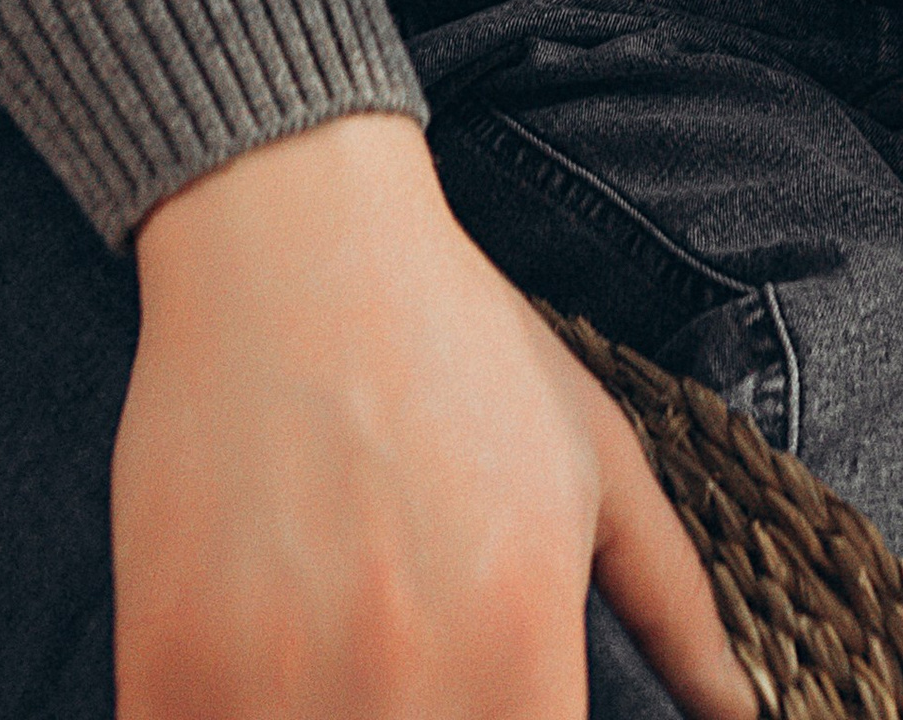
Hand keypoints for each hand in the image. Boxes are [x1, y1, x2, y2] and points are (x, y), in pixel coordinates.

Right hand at [116, 113, 755, 719]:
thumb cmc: (453, 340)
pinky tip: (256, 679)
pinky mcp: (164, 661)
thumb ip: (672, 606)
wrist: (289, 232)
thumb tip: (738, 716)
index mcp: (519, 636)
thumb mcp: (592, 453)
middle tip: (418, 682)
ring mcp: (271, 677)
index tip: (505, 708)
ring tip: (344, 677)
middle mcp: (403, 674)